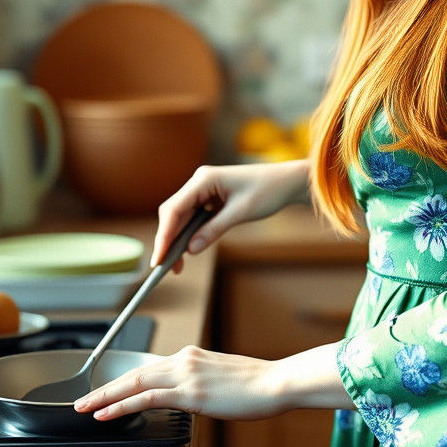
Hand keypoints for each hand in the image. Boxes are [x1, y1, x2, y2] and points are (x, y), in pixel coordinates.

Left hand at [72, 346, 280, 421]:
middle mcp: (184, 360)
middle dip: (103, 388)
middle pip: (133, 373)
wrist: (276, 382)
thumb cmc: (255, 384)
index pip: (147, 369)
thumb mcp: (221, 378)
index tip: (105, 392)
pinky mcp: (191, 393)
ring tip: (85, 408)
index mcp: (191, 356)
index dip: (121, 381)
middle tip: (81, 400)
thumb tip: (185, 395)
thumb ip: (198, 383)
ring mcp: (187, 376)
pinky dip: (122, 405)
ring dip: (105, 396)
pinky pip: (147, 398)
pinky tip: (107, 414)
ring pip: (134, 383)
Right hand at [152, 160, 310, 273]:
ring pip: (181, 217)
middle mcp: (199, 182)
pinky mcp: (210, 197)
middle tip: (165, 268)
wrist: (287, 181)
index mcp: (203, 179)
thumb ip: (214, 230)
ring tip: (176, 265)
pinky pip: (193, 217)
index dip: (164, 235)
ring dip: (178, 239)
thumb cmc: (267, 191)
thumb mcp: (240, 213)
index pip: (174, 209)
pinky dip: (189, 234)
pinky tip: (187, 251)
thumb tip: (189, 250)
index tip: (159, 258)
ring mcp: (204, 189)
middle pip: (173, 213)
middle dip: (168, 240)